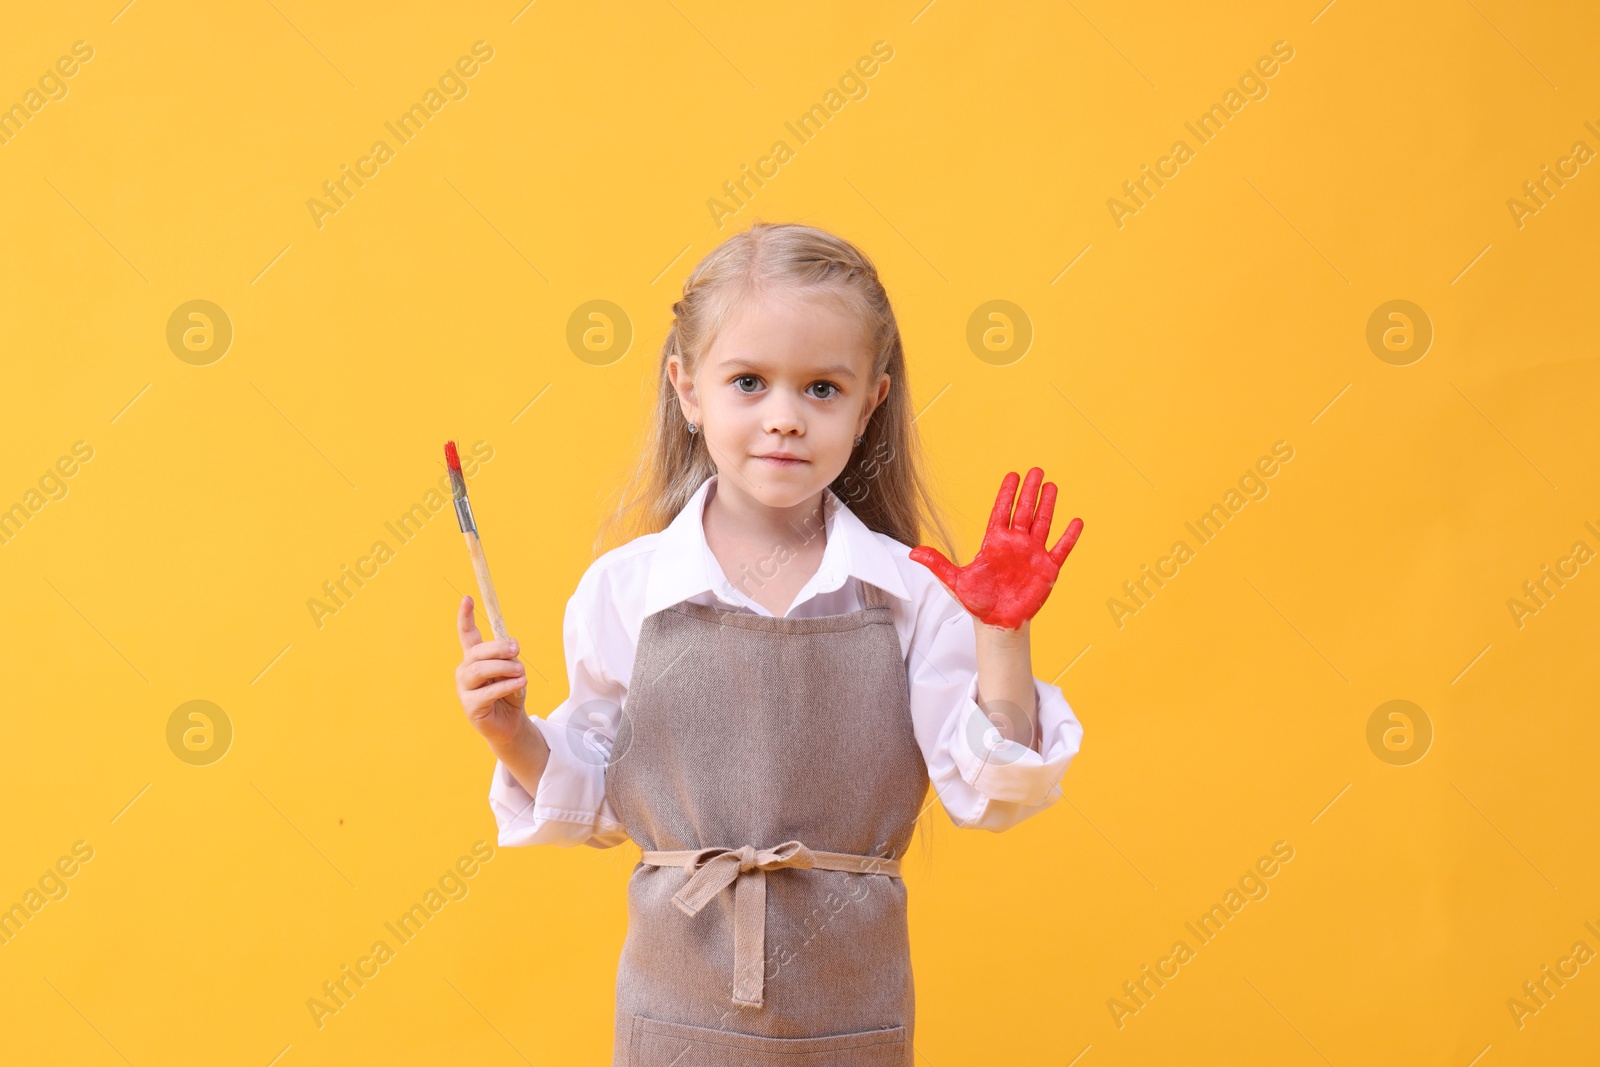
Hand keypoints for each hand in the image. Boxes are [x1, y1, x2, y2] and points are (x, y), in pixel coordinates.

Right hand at [455, 594, 527, 747]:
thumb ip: (509, 657)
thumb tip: (511, 645)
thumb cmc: (510, 693)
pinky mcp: (471, 706)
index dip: (465, 616)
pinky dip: (506, 686)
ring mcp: (465, 689)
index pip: (467, 634)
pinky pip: (488, 692)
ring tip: (521, 671)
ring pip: (479, 670)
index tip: (467, 598)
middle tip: (517, 650)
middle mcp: (465, 671)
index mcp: (475, 658)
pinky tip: (520, 684)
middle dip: (498, 648)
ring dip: (503, 667)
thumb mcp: (513, 670)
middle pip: (476, 651)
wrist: (511, 724)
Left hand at [910, 467, 1082, 629]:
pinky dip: (1068, 537)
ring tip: (1052, 486)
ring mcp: (1032, 554)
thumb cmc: (977, 601)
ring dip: (1047, 506)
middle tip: (1036, 470)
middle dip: (1029, 491)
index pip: (1001, 511)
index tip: (1012, 475)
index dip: (1007, 494)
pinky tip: (1076, 521)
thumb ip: (937, 563)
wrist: (996, 622)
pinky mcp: (1047, 569)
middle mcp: (1015, 544)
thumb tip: (912, 553)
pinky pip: (1060, 549)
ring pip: (1042, 524)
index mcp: (994, 542)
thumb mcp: (954, 580)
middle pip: (1024, 511)